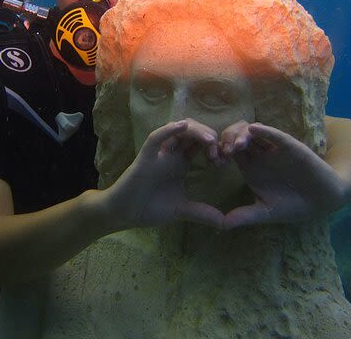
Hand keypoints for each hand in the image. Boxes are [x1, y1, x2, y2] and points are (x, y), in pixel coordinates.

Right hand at [104, 119, 224, 229]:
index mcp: (181, 163)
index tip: (227, 159)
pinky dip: (168, 130)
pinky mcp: (145, 157)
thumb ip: (201, 213)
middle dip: (210, 136)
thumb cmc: (148, 208)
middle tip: (221, 150)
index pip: (201, 145)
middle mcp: (171, 154)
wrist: (123, 215)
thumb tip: (224, 223)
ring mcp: (158, 154)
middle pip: (193, 133)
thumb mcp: (181, 211)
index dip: (216, 147)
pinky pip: (155, 138)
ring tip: (210, 140)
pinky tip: (181, 126)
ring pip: (178, 130)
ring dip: (196, 131)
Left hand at [219, 121, 344, 228]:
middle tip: (224, 152)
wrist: (323, 202)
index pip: (229, 151)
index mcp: (250, 167)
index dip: (219, 152)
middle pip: (237, 136)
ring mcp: (275, 149)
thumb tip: (221, 226)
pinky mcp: (291, 147)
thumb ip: (244, 216)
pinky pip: (276, 135)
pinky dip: (265, 131)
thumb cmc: (293, 206)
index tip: (215, 161)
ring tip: (237, 146)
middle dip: (227, 139)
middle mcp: (260, 155)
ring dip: (242, 134)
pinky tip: (254, 130)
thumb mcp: (265, 212)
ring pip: (253, 131)